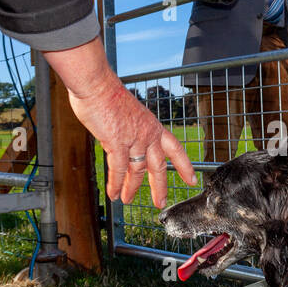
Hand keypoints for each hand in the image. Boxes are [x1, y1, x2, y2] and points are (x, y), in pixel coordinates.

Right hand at [69, 85, 196, 206]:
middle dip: (160, 186)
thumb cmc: (107, 96)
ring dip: (131, 187)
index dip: (184, 165)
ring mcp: (134, 138)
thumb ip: (131, 130)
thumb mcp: (129, 114)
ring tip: (127, 200)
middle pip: (158, 166)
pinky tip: (113, 193)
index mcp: (152, 126)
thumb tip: (124, 142)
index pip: (175, 148)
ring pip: (137, 170)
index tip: (191, 179)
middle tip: (161, 202)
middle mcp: (147, 133)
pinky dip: (116, 183)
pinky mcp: (117, 142)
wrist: (96, 84)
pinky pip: (118, 169)